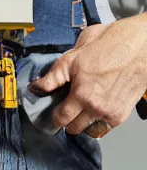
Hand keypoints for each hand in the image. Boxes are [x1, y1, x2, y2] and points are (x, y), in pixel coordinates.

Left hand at [28, 15, 146, 135]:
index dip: (53, 117)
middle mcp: (95, 107)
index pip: (61, 117)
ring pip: (89, 130)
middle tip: (63, 111)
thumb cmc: (108, 45)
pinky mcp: (121, 114)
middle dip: (66, 121)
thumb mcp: (73, 55)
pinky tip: (93, 111)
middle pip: (74, 127)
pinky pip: (104, 127)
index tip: (51, 114)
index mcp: (81, 92)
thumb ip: (54, 74)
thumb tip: (38, 85)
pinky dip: (97, 123)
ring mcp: (109, 112)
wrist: (136, 47)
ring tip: (77, 113)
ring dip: (82, 124)